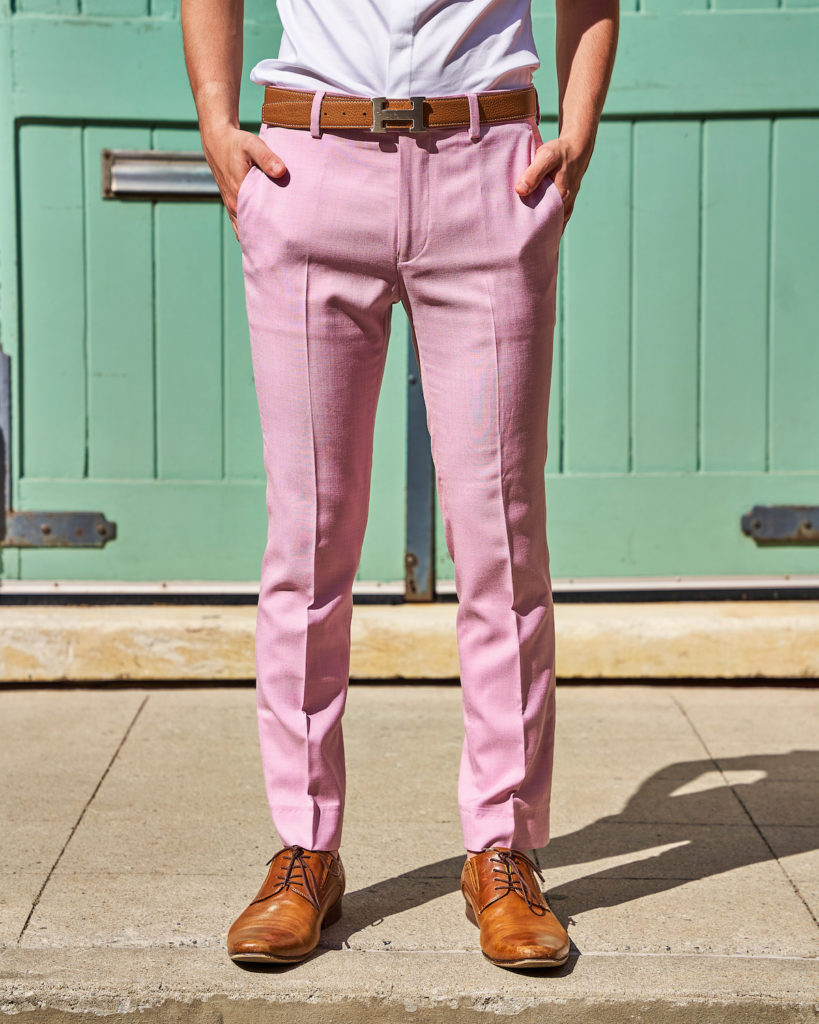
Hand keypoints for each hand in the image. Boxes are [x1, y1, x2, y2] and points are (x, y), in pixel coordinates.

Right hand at [201, 124, 286, 239]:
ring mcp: (232, 206)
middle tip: (285, 251)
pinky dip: (250, 232)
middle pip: (252, 231)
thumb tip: (281, 171)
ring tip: (275, 250)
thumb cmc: (236, 142)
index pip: (257, 223)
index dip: (271, 234)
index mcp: (239, 194)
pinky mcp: (232, 204)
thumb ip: (267, 158)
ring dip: (258, 239)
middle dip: (266, 241)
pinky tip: (262, 239)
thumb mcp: (252, 145)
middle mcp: (234, 204)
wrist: (217, 140)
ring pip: (245, 230)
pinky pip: (241, 224)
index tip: (285, 243)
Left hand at [514, 133, 591, 228]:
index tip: (516, 234)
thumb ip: (533, 173)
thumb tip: (520, 190)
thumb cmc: (560, 152)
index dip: (530, 230)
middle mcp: (565, 207)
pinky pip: (553, 220)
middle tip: (515, 237)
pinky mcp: (564, 206)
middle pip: (547, 227)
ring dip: (538, 228)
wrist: (577, 148)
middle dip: (533, 233)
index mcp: (561, 199)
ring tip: (521, 233)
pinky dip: (544, 223)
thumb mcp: (546, 157)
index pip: (544, 223)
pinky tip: (532, 224)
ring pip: (551, 224)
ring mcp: (566, 208)